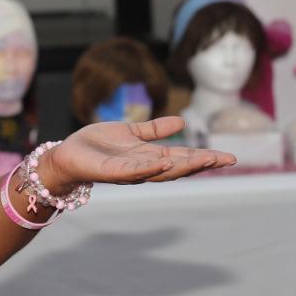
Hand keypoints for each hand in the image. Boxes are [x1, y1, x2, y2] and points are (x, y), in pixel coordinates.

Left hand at [40, 117, 235, 193]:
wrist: (67, 155)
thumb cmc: (98, 145)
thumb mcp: (131, 132)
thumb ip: (155, 130)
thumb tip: (182, 123)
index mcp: (150, 157)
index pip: (184, 158)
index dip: (206, 158)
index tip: (228, 157)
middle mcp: (144, 167)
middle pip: (179, 167)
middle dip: (203, 164)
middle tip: (227, 160)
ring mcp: (129, 172)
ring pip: (161, 172)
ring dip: (183, 167)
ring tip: (205, 160)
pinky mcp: (112, 173)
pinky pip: (133, 171)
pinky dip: (148, 167)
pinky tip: (163, 162)